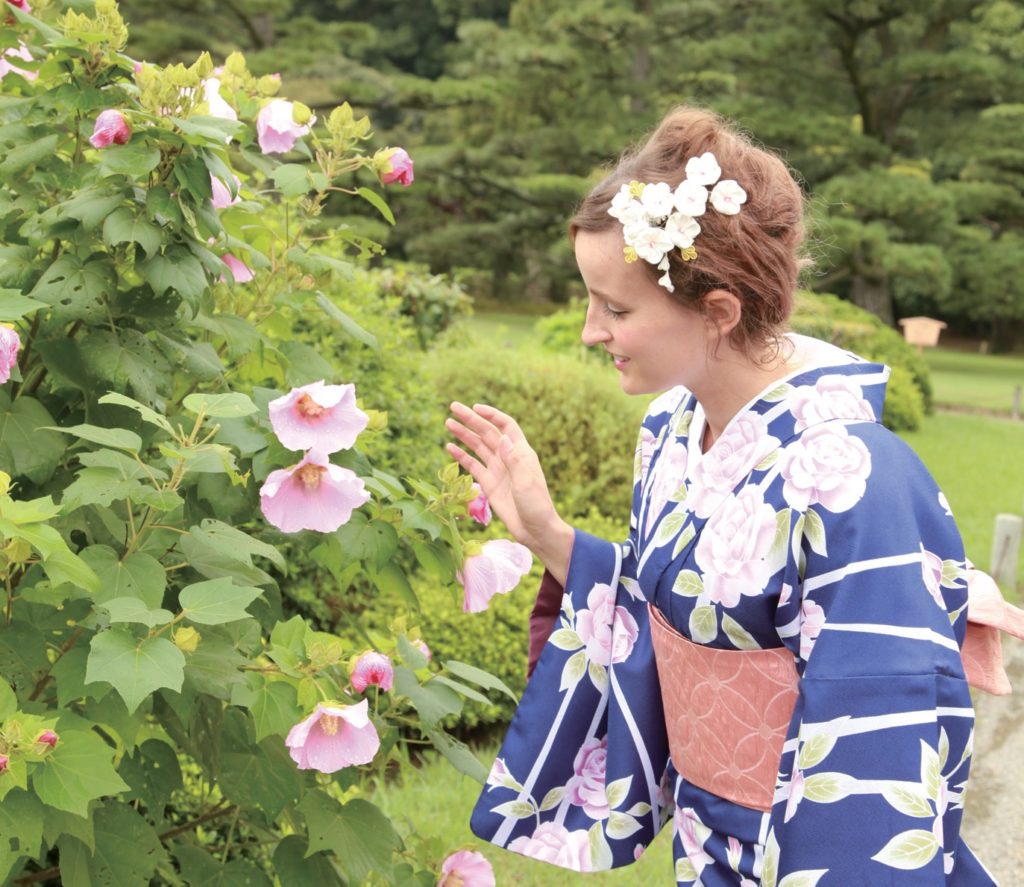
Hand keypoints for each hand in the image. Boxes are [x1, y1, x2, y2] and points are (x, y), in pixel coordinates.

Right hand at [446, 401, 572, 581]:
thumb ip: (513, 460)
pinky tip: (449, 447)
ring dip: (464, 435)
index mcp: (521, 452)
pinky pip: (473, 466)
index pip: (506, 426)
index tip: (475, 408)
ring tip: (448, 423)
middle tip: (453, 407)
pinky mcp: (489, 484)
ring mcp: (498, 470)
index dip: (492, 415)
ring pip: (478, 447)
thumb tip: (501, 437)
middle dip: (471, 420)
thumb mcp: (526, 482)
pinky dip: (461, 456)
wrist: (535, 530)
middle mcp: (508, 457)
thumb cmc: (537, 505)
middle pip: (488, 433)